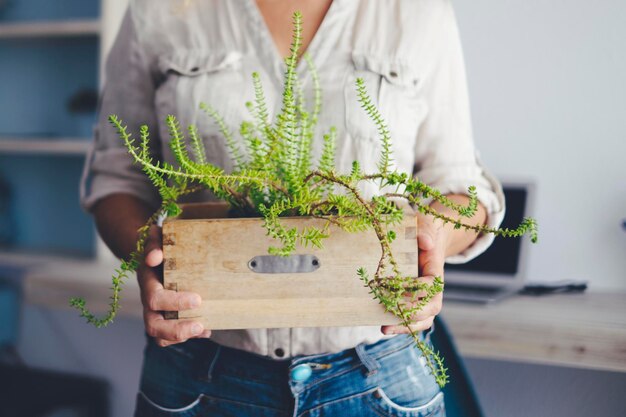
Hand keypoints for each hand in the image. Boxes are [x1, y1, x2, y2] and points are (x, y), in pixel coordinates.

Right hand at [138, 225, 209, 346]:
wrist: (154, 257)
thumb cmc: (161, 247)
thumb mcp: (157, 239)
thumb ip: (154, 244)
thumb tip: (155, 257)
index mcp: (147, 282)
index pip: (155, 298)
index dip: (175, 302)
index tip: (198, 299)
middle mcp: (148, 301)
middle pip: (153, 325)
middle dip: (176, 329)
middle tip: (200, 325)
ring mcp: (155, 312)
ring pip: (159, 336)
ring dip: (181, 336)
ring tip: (204, 329)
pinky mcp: (165, 319)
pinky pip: (170, 337)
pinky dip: (188, 336)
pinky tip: (206, 330)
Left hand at [381, 213, 447, 334]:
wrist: (425, 237)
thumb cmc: (423, 230)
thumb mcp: (424, 224)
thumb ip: (425, 231)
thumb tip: (425, 242)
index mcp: (436, 271)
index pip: (431, 285)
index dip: (416, 288)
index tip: (397, 284)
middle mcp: (434, 289)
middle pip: (431, 309)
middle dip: (411, 314)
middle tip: (390, 312)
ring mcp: (425, 298)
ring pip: (423, 320)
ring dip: (405, 326)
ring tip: (384, 329)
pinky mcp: (414, 302)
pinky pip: (412, 319)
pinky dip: (400, 326)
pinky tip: (383, 326)